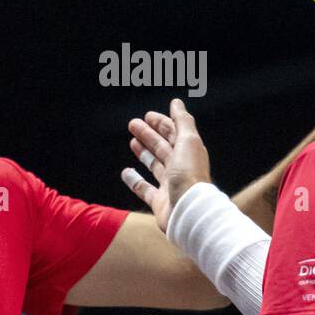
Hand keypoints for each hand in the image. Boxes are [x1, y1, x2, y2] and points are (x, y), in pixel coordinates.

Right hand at [122, 98, 211, 231]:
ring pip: (155, 165)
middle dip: (148, 134)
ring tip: (132, 141)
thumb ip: (182, 121)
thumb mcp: (188, 141)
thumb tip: (176, 102)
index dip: (162, 123)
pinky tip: (125, 172)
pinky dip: (135, 181)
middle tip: (132, 124)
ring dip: (143, 152)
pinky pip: (144, 189)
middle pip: (163, 147)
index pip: (174, 133)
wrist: (189, 212)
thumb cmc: (189, 175)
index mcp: (188, 152)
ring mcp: (170, 185)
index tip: (147, 115)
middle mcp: (180, 168)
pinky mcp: (160, 202)